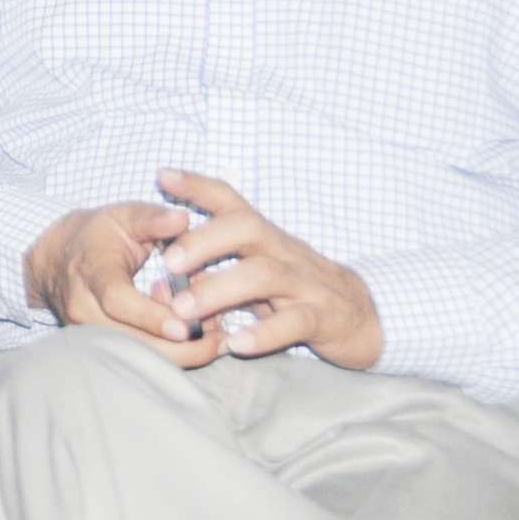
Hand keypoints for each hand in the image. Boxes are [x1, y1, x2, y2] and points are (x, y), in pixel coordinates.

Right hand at [22, 200, 221, 368]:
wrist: (56, 260)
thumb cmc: (97, 235)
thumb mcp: (124, 216)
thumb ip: (154, 218)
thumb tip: (183, 218)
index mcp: (91, 271)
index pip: (116, 300)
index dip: (150, 316)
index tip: (185, 327)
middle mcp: (84, 309)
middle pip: (130, 341)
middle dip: (178, 347)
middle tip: (221, 338)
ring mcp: (88, 334)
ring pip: (137, 357)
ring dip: (179, 353)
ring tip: (216, 339)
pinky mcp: (98, 348)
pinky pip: (137, 359)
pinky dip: (169, 354)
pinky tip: (197, 342)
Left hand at [156, 170, 382, 370]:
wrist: (361, 315)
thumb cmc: (293, 288)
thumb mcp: (255, 269)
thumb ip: (211, 272)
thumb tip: (157, 285)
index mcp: (263, 235)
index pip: (231, 199)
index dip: (198, 185)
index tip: (162, 174)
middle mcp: (283, 250)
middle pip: (246, 227)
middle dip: (203, 241)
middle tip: (166, 262)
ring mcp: (305, 282)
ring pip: (264, 275)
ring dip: (219, 289)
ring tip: (183, 310)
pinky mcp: (322, 317)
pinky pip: (294, 322)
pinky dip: (263, 333)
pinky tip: (234, 345)